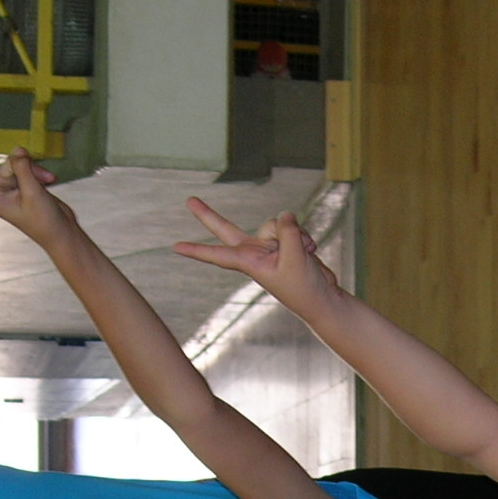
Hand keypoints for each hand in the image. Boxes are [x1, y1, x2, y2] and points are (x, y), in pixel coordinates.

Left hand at [0, 111, 72, 240]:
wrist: (62, 233)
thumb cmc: (45, 223)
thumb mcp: (34, 193)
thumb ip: (23, 169)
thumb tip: (16, 149)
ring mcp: (6, 184)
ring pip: (11, 161)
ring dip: (31, 167)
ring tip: (49, 181)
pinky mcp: (20, 180)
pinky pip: (25, 164)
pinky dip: (38, 170)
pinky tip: (51, 179)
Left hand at [172, 200, 340, 309]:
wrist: (321, 298)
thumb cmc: (303, 288)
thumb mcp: (295, 257)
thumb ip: (287, 232)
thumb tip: (284, 214)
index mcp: (248, 262)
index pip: (217, 254)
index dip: (197, 250)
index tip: (175, 248)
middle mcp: (253, 251)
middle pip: (226, 228)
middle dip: (208, 215)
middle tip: (188, 200)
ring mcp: (268, 246)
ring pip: (276, 222)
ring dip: (295, 235)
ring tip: (304, 253)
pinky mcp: (285, 242)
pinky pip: (292, 227)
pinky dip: (304, 237)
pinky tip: (310, 251)